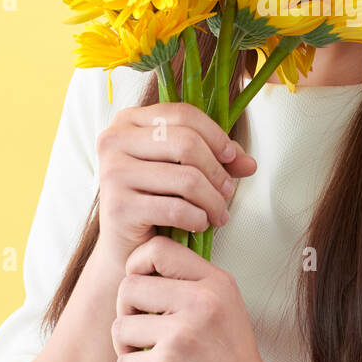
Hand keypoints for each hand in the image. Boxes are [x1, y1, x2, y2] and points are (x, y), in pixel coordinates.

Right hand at [95, 101, 256, 272]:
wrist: (127, 247)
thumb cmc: (157, 200)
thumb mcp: (186, 169)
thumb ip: (217, 159)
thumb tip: (249, 163)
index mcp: (128, 120)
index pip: (182, 114)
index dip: (215, 134)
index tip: (232, 157)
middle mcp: (114, 140)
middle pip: (186, 143)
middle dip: (217, 171)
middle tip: (228, 193)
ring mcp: (112, 173)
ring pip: (186, 178)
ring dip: (213, 200)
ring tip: (219, 214)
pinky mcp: (117, 207)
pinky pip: (176, 209)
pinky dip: (198, 218)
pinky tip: (200, 225)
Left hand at [111, 233, 284, 361]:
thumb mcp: (226, 307)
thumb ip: (192, 284)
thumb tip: (141, 269)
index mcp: (215, 282)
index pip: (158, 248)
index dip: (137, 265)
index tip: (142, 291)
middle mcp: (201, 301)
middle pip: (128, 287)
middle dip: (127, 312)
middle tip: (143, 333)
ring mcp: (182, 333)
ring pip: (120, 327)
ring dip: (126, 349)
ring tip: (149, 360)